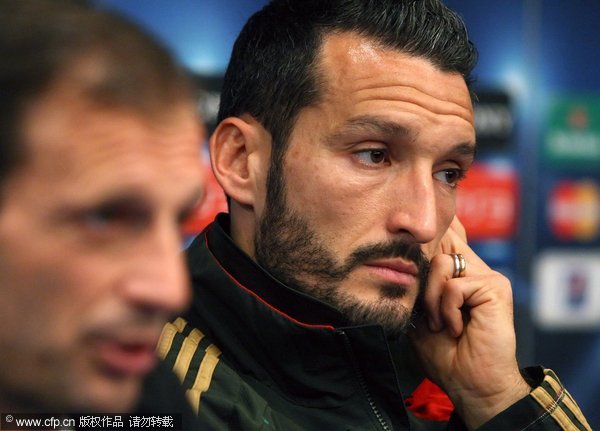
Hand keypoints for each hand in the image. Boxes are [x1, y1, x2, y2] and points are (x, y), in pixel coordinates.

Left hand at [409, 217, 530, 428]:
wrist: (471, 384)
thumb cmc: (444, 353)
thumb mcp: (420, 312)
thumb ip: (417, 283)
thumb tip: (401, 254)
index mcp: (458, 273)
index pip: (446, 233)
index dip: (429, 232)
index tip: (414, 238)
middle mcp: (474, 269)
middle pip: (442, 237)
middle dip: (422, 267)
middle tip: (423, 305)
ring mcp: (486, 276)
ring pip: (443, 262)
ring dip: (432, 298)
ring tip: (439, 323)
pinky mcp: (495, 287)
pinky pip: (455, 285)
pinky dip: (446, 309)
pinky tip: (455, 328)